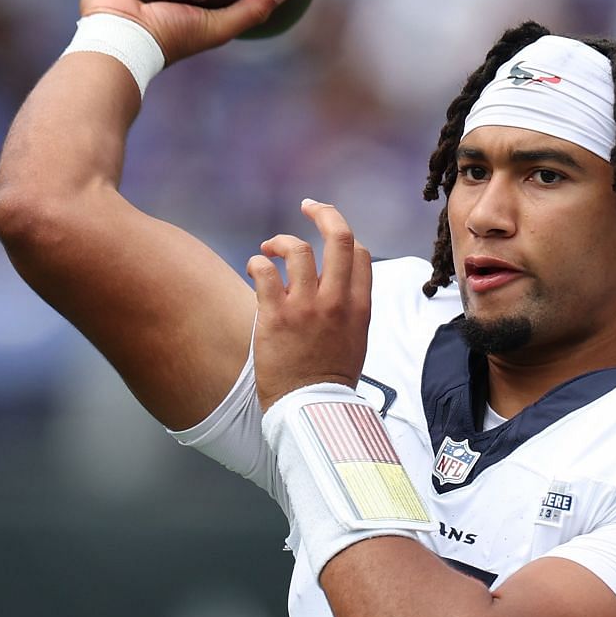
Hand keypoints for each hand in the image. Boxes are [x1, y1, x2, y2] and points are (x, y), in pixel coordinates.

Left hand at [248, 199, 372, 411]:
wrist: (311, 409)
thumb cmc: (330, 379)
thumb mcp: (356, 340)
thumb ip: (350, 309)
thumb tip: (340, 287)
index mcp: (359, 307)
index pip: (360, 253)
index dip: (343, 238)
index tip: (327, 233)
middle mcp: (336, 301)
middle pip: (339, 237)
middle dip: (324, 212)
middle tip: (308, 206)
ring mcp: (306, 307)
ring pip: (297, 249)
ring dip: (280, 241)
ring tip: (269, 250)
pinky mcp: (275, 316)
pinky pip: (264, 271)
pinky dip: (257, 263)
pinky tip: (255, 269)